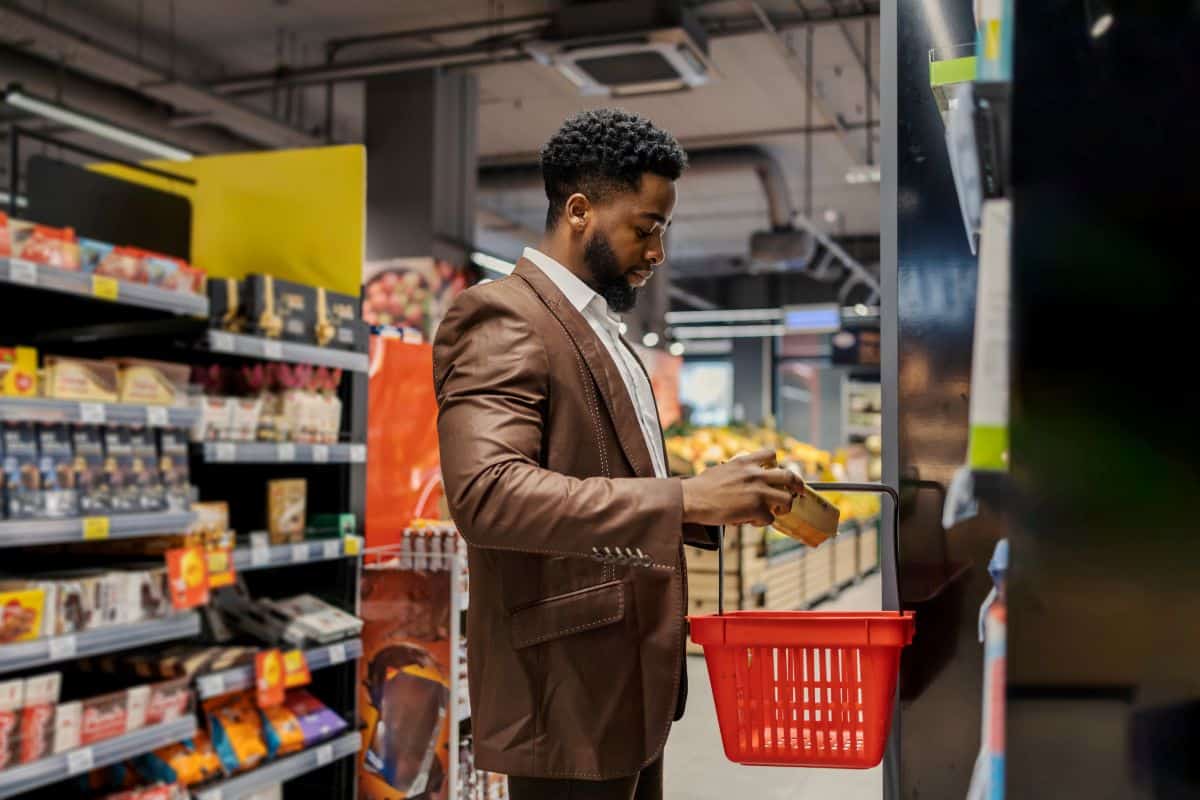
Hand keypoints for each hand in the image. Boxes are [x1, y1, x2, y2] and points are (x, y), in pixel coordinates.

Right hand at [680, 449, 803, 526]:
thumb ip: (735, 471)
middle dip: (798, 485)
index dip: (777, 464)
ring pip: (787, 499)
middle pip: (789, 476)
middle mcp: (755, 474)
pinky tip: (752, 522)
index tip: (778, 473)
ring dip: (783, 507)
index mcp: (744, 462)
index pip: (771, 454)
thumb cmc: (700, 487)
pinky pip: (770, 518)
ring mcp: (758, 492)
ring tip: (775, 511)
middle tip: (799, 492)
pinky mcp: (756, 509)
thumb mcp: (721, 469)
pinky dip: (763, 522)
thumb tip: (739, 478)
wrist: (691, 498)